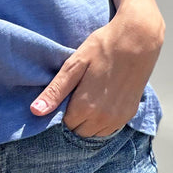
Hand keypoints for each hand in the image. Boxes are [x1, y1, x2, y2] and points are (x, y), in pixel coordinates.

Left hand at [30, 3, 163, 136]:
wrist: (137, 39)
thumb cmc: (103, 47)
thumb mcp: (75, 64)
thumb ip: (55, 91)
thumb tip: (35, 112)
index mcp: (86, 106)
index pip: (64, 125)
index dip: (60, 111)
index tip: (63, 95)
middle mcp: (103, 118)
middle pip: (79, 131)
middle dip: (74, 118)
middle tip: (75, 94)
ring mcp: (118, 118)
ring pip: (94, 133)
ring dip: (88, 121)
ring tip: (88, 96)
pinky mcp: (130, 114)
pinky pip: (110, 129)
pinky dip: (103, 121)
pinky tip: (101, 100)